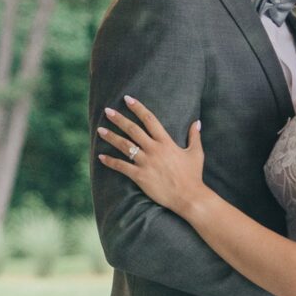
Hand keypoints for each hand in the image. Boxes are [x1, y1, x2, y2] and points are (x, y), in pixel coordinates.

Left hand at [96, 95, 206, 218]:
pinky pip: (122, 166)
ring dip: (111, 137)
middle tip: (107, 110)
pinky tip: (100, 157)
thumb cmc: (193, 176)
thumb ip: (194, 136)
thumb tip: (196, 122)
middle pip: (133, 130)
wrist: (189, 197)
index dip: (138, 108)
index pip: (149, 120)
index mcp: (166, 142)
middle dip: (119, 119)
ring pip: (125, 146)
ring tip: (100, 130)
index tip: (127, 99)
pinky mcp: (140, 176)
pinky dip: (110, 162)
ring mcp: (146, 162)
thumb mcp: (196, 153)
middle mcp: (154, 149)